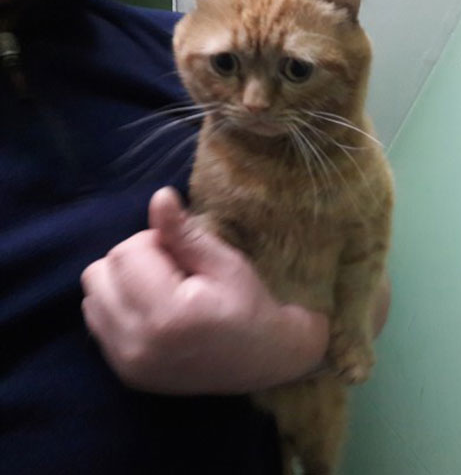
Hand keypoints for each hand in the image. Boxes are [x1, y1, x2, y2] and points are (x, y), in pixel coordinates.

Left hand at [81, 187, 329, 393]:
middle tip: (171, 272)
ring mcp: (126, 363)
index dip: (153, 242)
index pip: (125, 253)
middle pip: (99, 273)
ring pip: (92, 296)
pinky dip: (118, 307)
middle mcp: (137, 344)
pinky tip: (150, 312)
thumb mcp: (225, 263)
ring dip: (120, 283)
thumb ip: (186, 234)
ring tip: (160, 291)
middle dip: (132, 260)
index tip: (182, 256)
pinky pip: (97, 322)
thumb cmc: (249, 307)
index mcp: (167, 314)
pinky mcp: (123, 373)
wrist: (260, 361)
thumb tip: (159, 196)